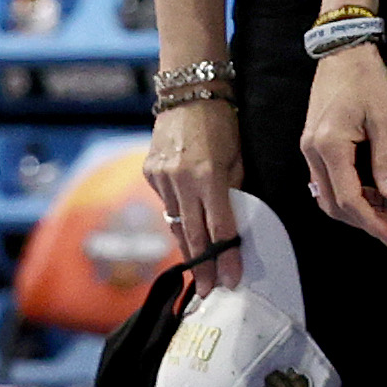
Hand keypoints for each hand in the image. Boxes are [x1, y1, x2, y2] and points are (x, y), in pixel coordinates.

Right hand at [147, 95, 246, 291]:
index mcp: (208, 176)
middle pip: (193, 233)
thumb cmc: (223, 124)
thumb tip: (231, 221)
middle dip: (202, 265)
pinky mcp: (148, 173)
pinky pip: (166, 205)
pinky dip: (176, 221)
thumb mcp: (237, 156)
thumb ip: (234, 189)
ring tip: (197, 273)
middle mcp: (181, 180)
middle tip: (208, 291)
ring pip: (175, 223)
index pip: (219, 226)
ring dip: (187, 249)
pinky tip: (185, 238)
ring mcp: (160, 178)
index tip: (230, 279)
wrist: (187, 96)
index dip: (225, 256)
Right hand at [301, 44, 386, 247]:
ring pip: (325, 195)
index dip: (371, 221)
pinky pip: (325, 181)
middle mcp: (311, 152)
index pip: (348, 198)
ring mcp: (307, 149)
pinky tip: (371, 193)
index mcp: (329, 147)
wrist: (343, 52)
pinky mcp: (311, 145)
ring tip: (386, 214)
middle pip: (332, 204)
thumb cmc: (368, 80)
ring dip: (353, 210)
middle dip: (362, 222)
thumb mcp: (386, 118)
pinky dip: (346, 193)